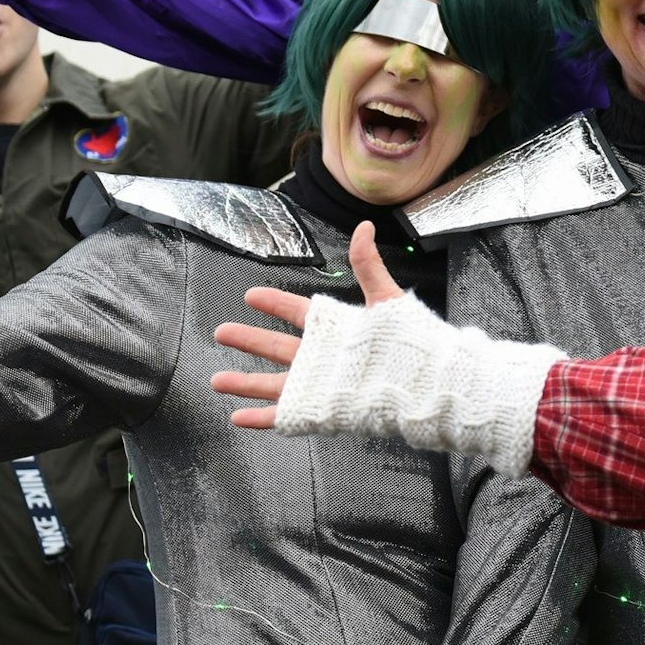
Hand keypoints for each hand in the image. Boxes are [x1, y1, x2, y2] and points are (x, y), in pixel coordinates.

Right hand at [212, 221, 406, 428]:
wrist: (426, 383)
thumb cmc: (410, 342)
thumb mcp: (385, 300)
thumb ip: (368, 266)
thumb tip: (365, 227)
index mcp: (335, 329)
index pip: (299, 313)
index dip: (275, 304)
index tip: (251, 295)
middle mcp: (321, 357)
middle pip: (276, 347)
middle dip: (249, 339)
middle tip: (221, 331)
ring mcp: (318, 385)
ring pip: (272, 383)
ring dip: (244, 382)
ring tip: (217, 379)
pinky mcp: (318, 411)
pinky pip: (284, 415)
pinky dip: (260, 418)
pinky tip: (238, 417)